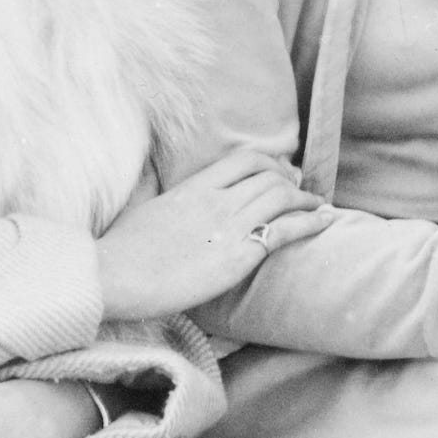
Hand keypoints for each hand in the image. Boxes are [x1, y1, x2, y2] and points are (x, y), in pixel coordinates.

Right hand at [99, 148, 330, 320]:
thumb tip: (150, 166)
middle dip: (293, 180)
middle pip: (269, 176)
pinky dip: (311, 222)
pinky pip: (286, 230)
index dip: (271, 162)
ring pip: (282, 197)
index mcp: (193, 187)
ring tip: (319, 207)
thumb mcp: (137, 205)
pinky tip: (325, 222)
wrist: (112, 277)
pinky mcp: (238, 256)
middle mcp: (215, 200)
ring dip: (306, 200)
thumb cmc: (119, 249)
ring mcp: (228, 226)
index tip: (282, 171)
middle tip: (304, 190)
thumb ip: (151, 183)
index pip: (244, 160)